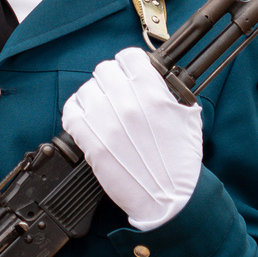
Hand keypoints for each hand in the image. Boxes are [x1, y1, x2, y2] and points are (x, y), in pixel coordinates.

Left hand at [62, 45, 205, 231]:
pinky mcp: (91, 142)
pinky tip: (86, 118)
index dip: (129, 64)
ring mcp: (106, 122)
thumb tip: (152, 77)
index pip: (129, 57)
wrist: (169, 199)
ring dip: (93, 97)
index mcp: (153, 93)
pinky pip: (71, 113)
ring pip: (86, 90)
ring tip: (102, 109)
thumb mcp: (186, 117)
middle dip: (111, 80)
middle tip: (116, 94)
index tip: (129, 72)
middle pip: (105, 71)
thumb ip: (167, 93)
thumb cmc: (180, 162)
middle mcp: (127, 103)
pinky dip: (76, 112)